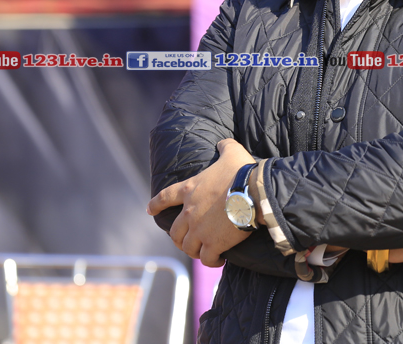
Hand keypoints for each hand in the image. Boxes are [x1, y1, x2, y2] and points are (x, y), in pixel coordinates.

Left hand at [147, 138, 257, 266]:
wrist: (253, 192)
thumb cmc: (242, 171)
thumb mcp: (232, 152)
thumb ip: (224, 146)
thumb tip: (223, 143)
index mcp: (190, 189)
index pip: (165, 197)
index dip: (155, 204)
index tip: (149, 210)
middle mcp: (189, 212)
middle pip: (174, 231)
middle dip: (178, 238)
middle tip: (186, 241)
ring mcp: (199, 230)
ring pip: (187, 247)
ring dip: (193, 250)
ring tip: (202, 252)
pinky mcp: (213, 244)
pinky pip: (206, 258)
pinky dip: (210, 261)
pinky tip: (218, 260)